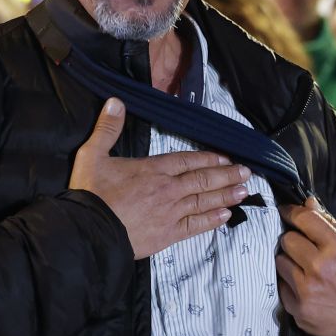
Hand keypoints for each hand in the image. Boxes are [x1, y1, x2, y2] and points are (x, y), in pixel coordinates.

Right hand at [68, 99, 252, 258]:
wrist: (89, 232)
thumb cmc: (90, 195)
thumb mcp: (92, 155)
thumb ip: (107, 128)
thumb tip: (116, 101)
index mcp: (152, 170)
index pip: (187, 161)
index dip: (209, 159)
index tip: (226, 157)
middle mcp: (168, 190)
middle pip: (203, 180)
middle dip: (227, 175)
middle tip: (246, 172)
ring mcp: (170, 213)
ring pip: (205, 201)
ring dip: (226, 195)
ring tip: (244, 190)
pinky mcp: (168, 234)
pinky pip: (196, 226)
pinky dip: (212, 220)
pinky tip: (226, 216)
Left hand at [277, 198, 335, 335]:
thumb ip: (329, 225)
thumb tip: (308, 202)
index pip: (305, 219)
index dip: (292, 212)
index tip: (286, 211)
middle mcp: (320, 268)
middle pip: (287, 240)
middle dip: (292, 240)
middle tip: (301, 246)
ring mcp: (306, 289)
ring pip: (279, 261)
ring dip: (288, 261)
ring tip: (303, 268)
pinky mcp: (297, 308)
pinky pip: (280, 285)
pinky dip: (288, 283)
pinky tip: (303, 286)